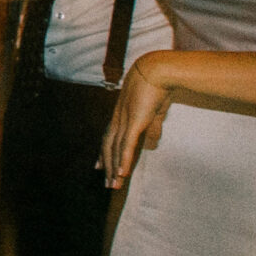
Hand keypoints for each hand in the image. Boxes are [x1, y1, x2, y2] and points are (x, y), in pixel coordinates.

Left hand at [100, 58, 172, 188]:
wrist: (158, 71)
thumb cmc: (157, 87)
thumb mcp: (155, 110)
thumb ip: (153, 126)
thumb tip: (153, 141)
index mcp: (121, 115)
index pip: (107, 138)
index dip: (103, 153)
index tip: (98, 167)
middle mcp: (118, 119)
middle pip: (108, 147)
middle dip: (107, 166)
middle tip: (107, 184)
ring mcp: (125, 120)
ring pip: (115, 149)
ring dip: (114, 168)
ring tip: (114, 185)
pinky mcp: (134, 121)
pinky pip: (126, 144)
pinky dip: (123, 159)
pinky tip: (122, 173)